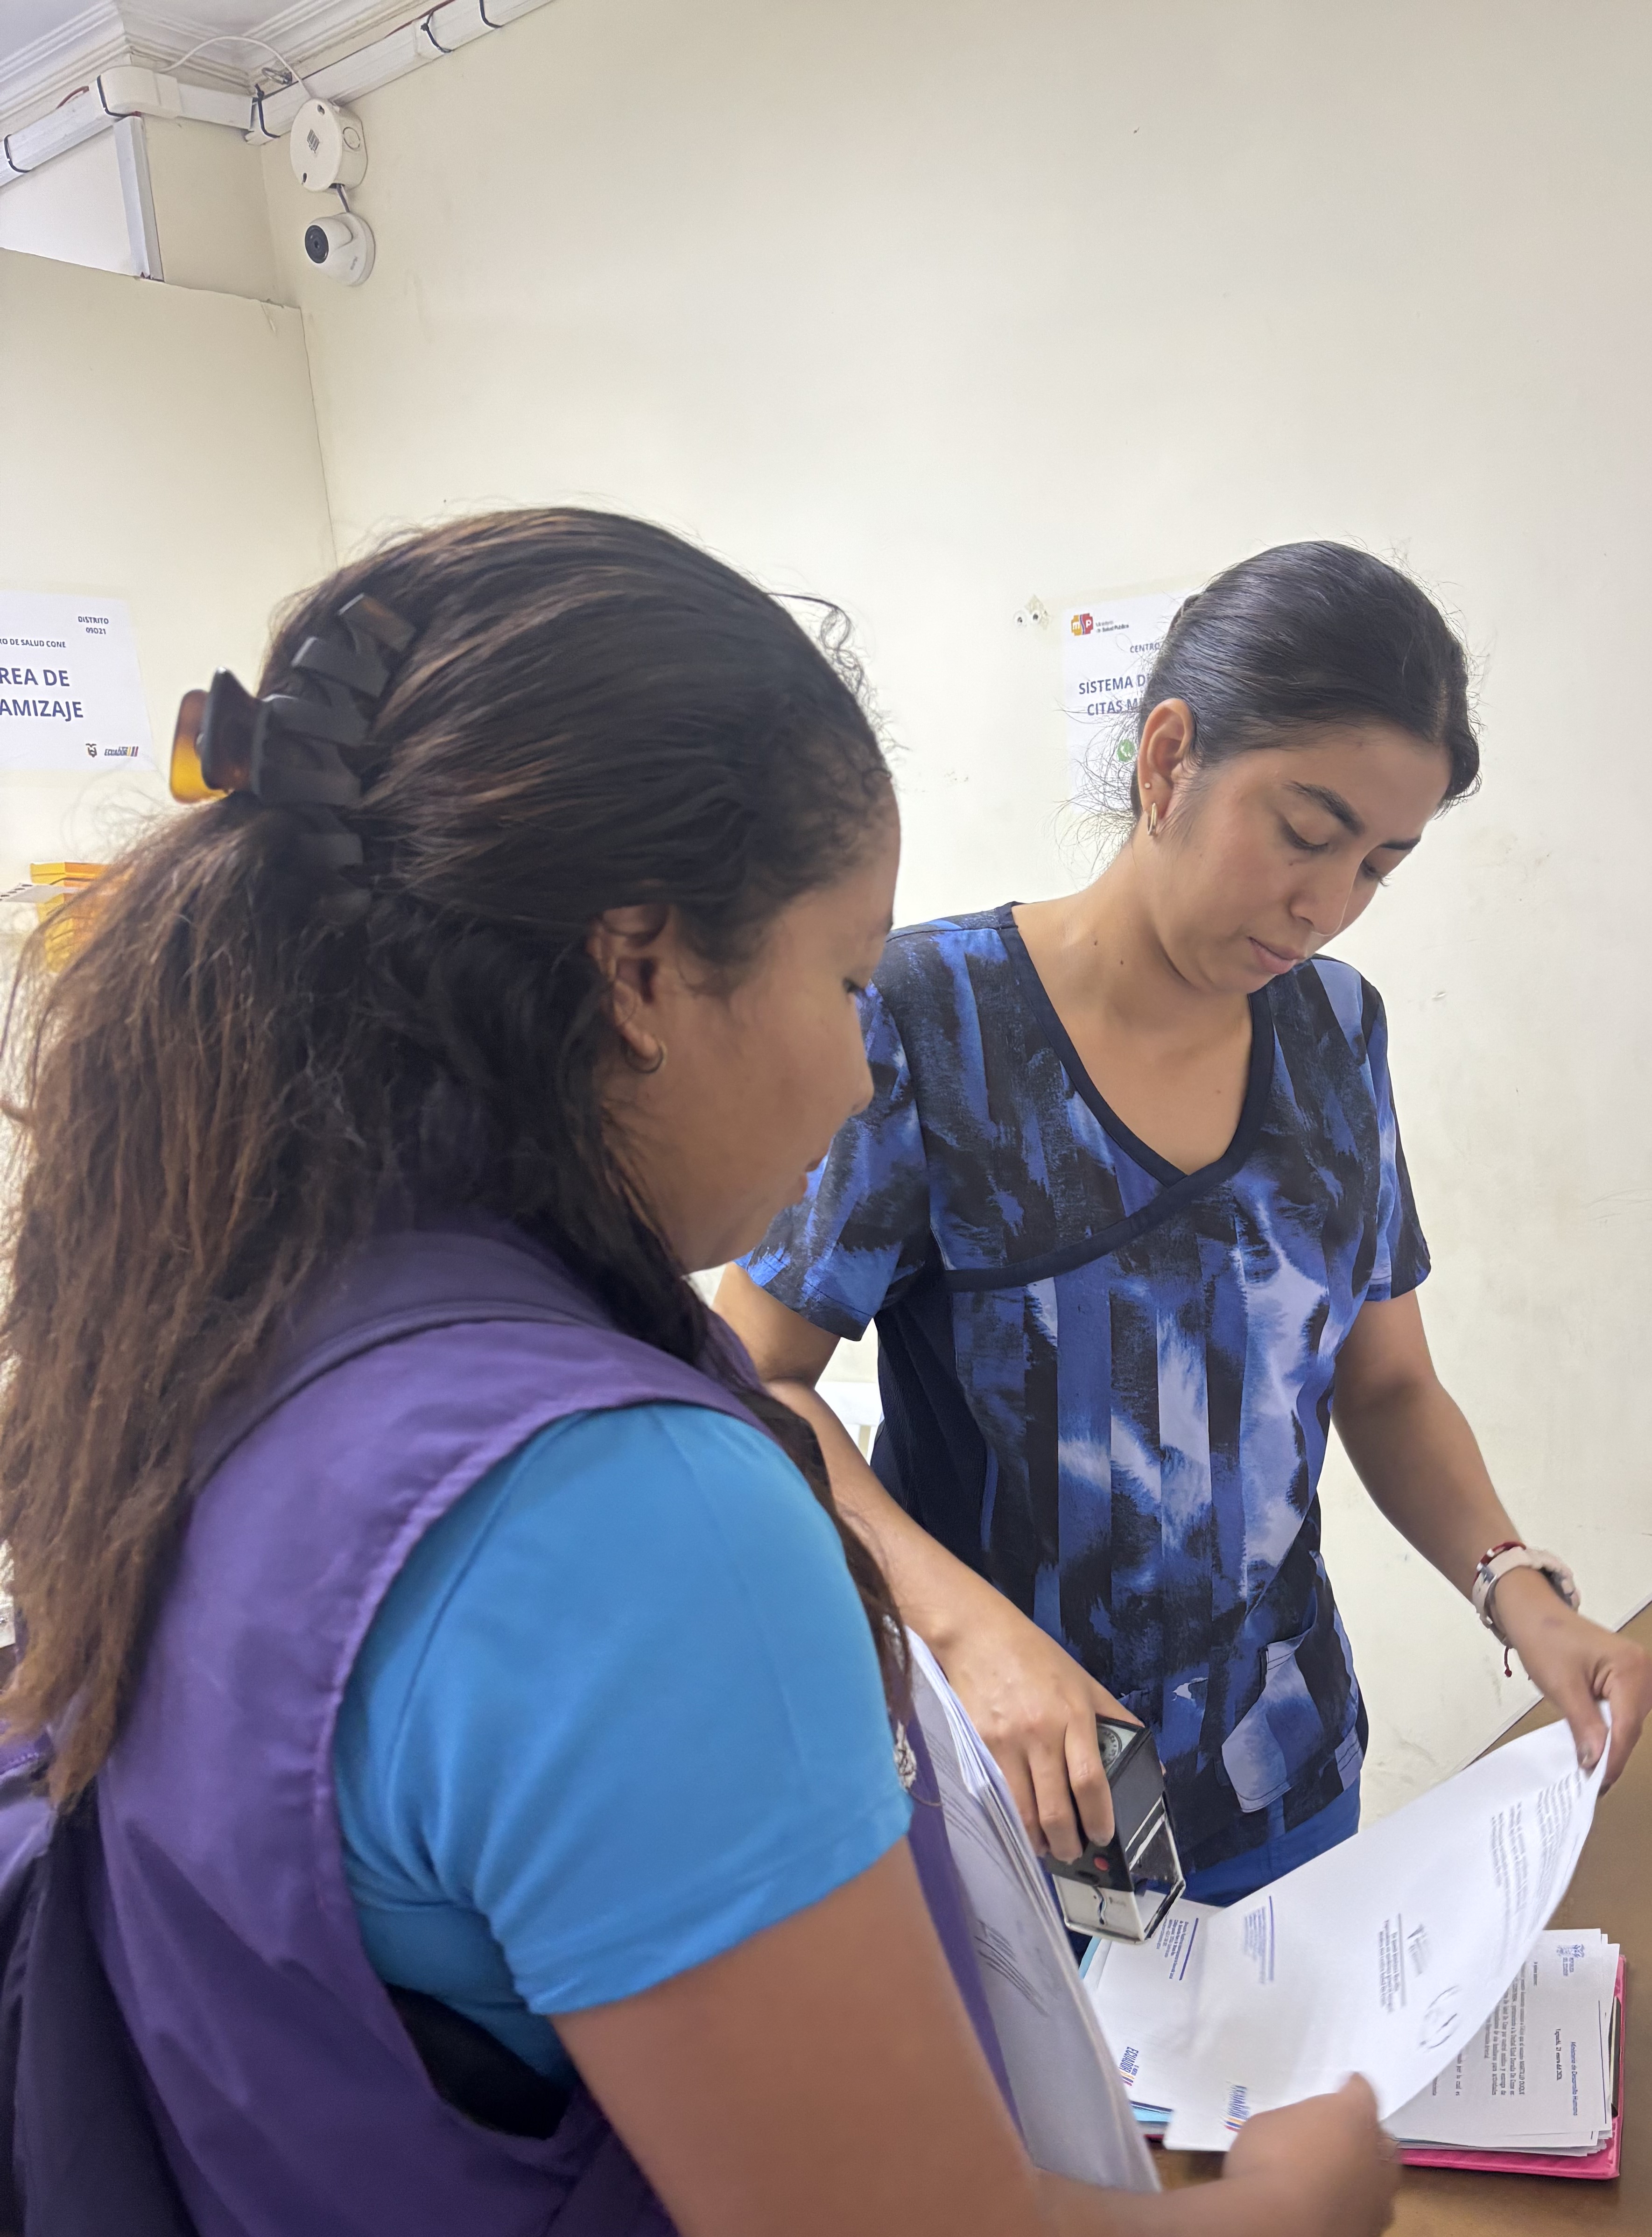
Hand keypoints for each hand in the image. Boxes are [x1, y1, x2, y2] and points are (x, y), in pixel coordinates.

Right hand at [927, 1579, 1135, 1861]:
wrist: (979, 1635)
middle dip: (1069, 1842)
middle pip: (1056, 1806)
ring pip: (1025, 1809)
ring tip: (1048, 1848)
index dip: (1099, 1818)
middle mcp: (1041, 1733)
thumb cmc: (1037, 1657)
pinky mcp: (980, 1745)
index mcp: (1074, 1716)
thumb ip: (1119, 1720)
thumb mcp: (1086, 1682)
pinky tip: (1021, 1827)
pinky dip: (1013, 1819)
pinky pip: (1000, 1795)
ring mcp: (1008, 1741)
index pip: (1090, 1781)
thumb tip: (1154, 1764)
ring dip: (1039, 1840)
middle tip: (1075, 1852)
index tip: (1103, 1835)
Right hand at [1223, 2077, 1396, 2236]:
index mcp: (1354, 2116)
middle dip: (1364, 2140)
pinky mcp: (1371, 2232)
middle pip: (1381, 2140)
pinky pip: (1366, 2213)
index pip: (1362, 2092)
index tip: (1344, 2087)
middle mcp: (1378, 2156)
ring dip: (1363, 2178)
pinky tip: (1330, 2209)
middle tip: (1338, 2142)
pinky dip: (1353, 2209)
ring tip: (1335, 2182)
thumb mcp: (1270, 2124)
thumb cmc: (1268, 2161)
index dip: (1351, 2090)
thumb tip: (1299, 2136)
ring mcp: (1380, 2199)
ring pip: (1381, 2183)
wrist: (1275, 2224)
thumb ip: (1296, 2124)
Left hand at [1494, 1570, 1651, 1787]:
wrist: (1533, 1612)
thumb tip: (1596, 1762)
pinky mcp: (1626, 1678)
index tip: (1598, 1783)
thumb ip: (1584, 1725)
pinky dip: (1608, 1728)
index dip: (1613, 1757)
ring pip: (1628, 1721)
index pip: (1627, 1726)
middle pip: (1631, 1725)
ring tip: (1592, 1768)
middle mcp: (1642, 1671)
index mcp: (1631, 1669)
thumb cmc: (1544, 1639)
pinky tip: (1595, 1744)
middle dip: (1612, 1752)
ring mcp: (1636, 1674)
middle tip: (1593, 1782)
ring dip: (1611, 1742)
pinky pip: (1621, 1711)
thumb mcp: (1561, 1686)